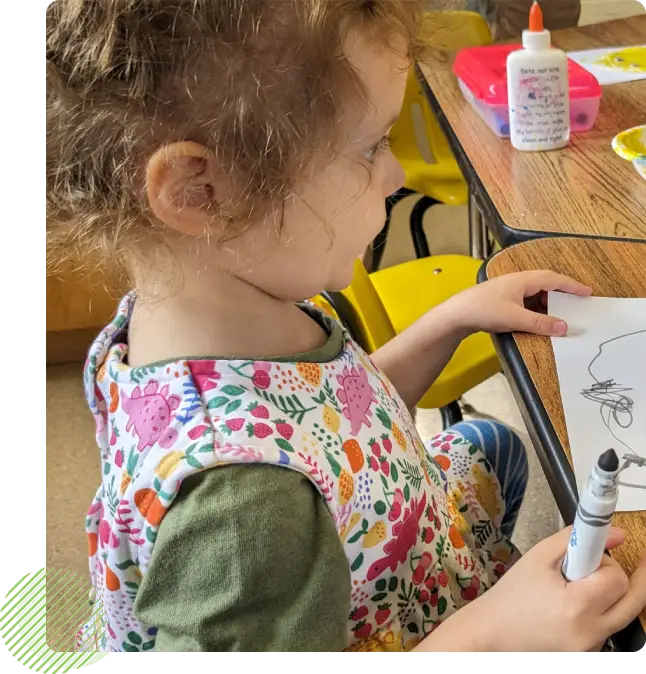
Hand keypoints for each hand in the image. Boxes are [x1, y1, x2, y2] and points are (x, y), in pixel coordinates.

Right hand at [422, 527, 645, 652]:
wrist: (492, 632)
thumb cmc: (511, 595)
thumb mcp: (538, 557)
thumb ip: (575, 539)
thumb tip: (614, 533)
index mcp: (577, 606)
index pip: (617, 578)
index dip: (605, 561)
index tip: (597, 551)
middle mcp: (591, 632)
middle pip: (633, 601)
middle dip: (622, 577)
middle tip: (610, 563)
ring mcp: (591, 648)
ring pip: (620, 614)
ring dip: (607, 596)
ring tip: (575, 587)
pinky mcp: (588, 654)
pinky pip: (606, 628)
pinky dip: (596, 612)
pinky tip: (570, 606)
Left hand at [449, 271, 591, 336]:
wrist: (456, 314)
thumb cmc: (483, 310)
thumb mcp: (516, 319)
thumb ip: (541, 323)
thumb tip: (563, 327)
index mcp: (523, 280)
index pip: (553, 279)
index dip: (571, 285)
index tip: (587, 292)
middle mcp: (516, 281)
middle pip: (545, 285)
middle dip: (561, 295)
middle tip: (576, 305)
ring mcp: (508, 290)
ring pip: (534, 295)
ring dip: (547, 305)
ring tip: (559, 316)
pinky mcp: (501, 300)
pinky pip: (525, 302)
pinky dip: (535, 310)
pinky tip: (537, 321)